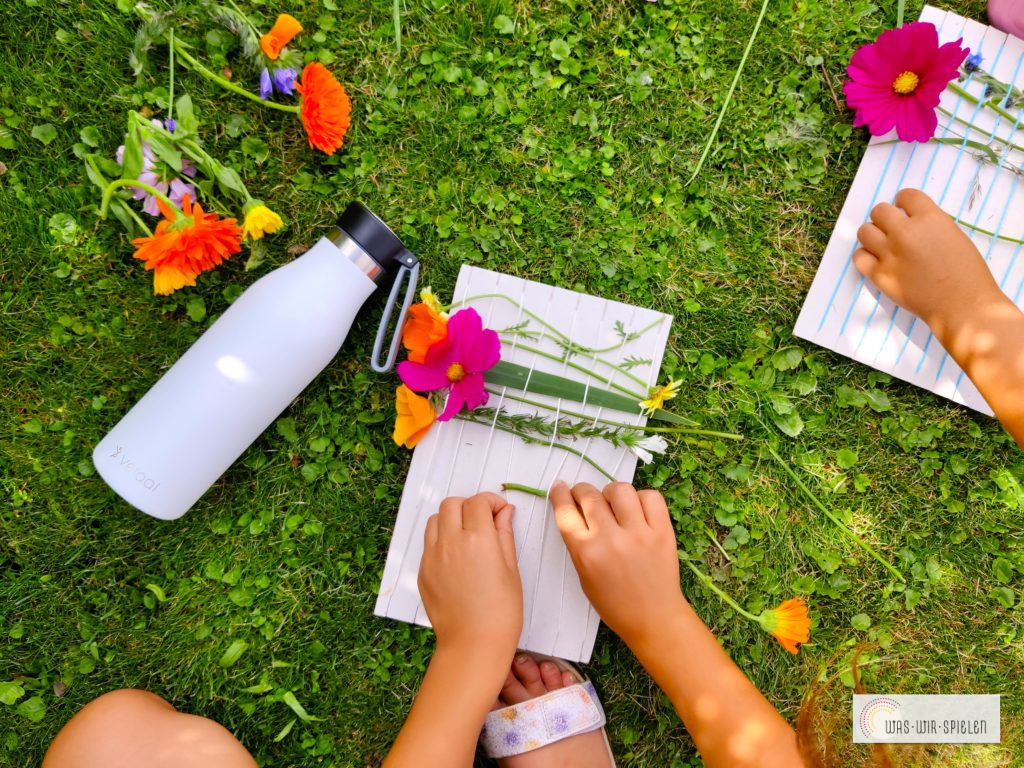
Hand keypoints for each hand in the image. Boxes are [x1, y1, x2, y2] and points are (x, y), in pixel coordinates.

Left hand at [418, 493, 521, 662]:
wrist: (473, 645)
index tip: (501, 512)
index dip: (492, 501)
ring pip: (435, 519)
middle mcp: (450, 543)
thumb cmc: (501, 612)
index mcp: (477, 539)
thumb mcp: (510, 569)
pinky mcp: (423, 572)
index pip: (478, 502)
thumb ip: (504, 534)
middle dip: (470, 506)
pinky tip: (457, 557)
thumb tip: (505, 512)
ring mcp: (432, 557)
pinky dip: (441, 540)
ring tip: (467, 536)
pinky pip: (429, 543)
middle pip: (452, 504)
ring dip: (451, 519)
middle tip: (484, 521)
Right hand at [549, 481, 686, 648]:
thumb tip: (575, 511)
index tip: (560, 488)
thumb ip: (579, 543)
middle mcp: (611, 540)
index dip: (560, 495)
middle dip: (582, 491)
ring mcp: (639, 534)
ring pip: (619, 489)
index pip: (566, 512)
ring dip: (610, 492)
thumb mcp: (584, 575)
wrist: (653, 618)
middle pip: (590, 496)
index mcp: (587, 554)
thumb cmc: (615, 602)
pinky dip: (641, 498)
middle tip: (585, 497)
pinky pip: (650, 497)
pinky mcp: (663, 531)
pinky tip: (636, 509)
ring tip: (612, 503)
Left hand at [853, 188, 1003, 330]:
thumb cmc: (966, 272)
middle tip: (894, 230)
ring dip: (873, 234)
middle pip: (880, 211)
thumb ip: (930, 224)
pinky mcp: (879, 275)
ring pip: (864, 231)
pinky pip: (859, 256)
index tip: (906, 211)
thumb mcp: (954, 235)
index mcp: (930, 219)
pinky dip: (865, 255)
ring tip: (883, 244)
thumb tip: (910, 221)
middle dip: (886, 218)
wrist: (961, 304)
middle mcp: (905, 232)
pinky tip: (876, 260)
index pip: (906, 195)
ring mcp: (889, 254)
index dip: (905, 203)